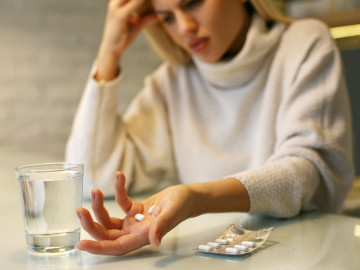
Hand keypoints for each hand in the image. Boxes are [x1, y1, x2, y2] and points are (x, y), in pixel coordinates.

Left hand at [76, 172, 195, 254]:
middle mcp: (135, 231)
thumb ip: (162, 225)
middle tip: (80, 210)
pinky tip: (120, 176)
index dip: (99, 247)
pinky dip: (118, 190)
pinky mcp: (135, 210)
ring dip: (99, 207)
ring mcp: (134, 221)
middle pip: (107, 234)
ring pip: (109, 220)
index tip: (81, 244)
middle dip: (91, 223)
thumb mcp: (172, 211)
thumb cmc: (183, 204)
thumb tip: (154, 241)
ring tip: (95, 191)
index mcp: (143, 236)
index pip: (117, 247)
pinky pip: (121, 202)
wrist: (188, 196)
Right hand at [95, 0, 157, 80]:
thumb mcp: (137, 25)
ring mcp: (116, 7)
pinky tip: (155, 4)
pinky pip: (135, 3)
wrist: (111, 49)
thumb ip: (147, 18)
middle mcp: (115, 2)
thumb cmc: (122, 37)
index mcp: (117, 2)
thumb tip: (159, 15)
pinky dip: (143, 0)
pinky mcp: (120, 16)